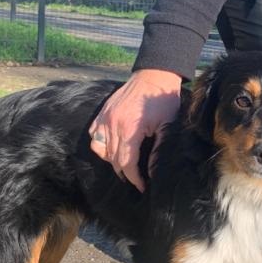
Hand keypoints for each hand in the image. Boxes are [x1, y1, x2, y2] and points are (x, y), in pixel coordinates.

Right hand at [89, 68, 181, 191]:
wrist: (153, 76)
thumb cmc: (163, 100)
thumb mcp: (167, 125)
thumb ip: (158, 149)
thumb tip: (151, 171)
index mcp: (130, 129)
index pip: (126, 162)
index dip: (134, 178)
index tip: (142, 186)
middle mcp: (112, 124)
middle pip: (113, 159)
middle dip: (125, 173)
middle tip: (136, 179)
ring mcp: (104, 118)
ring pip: (100, 149)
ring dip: (112, 161)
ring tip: (124, 166)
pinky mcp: (102, 113)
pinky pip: (94, 135)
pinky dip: (101, 145)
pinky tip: (112, 149)